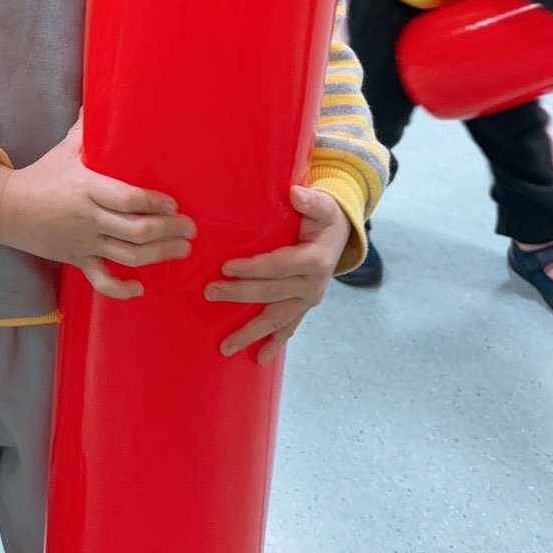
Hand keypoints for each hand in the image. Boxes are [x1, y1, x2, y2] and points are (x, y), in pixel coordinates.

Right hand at [0, 115, 195, 299]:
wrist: (7, 209)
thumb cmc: (42, 176)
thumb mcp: (65, 149)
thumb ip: (87, 128)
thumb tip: (103, 93)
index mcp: (87, 188)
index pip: (128, 199)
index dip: (155, 203)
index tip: (174, 204)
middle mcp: (89, 217)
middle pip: (136, 230)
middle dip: (168, 232)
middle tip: (190, 228)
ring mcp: (84, 242)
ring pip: (127, 255)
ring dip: (158, 256)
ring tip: (181, 250)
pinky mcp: (78, 260)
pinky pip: (102, 281)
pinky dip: (121, 289)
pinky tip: (141, 288)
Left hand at [205, 186, 351, 364]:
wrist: (342, 234)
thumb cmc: (324, 216)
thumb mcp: (322, 204)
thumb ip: (310, 200)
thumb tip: (295, 194)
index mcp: (314, 259)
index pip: (278, 265)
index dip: (253, 268)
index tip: (226, 267)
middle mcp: (312, 285)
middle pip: (271, 293)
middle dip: (239, 294)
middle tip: (210, 293)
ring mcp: (308, 300)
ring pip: (277, 319)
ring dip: (251, 332)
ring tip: (226, 346)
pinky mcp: (304, 307)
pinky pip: (288, 328)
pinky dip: (274, 343)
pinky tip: (258, 358)